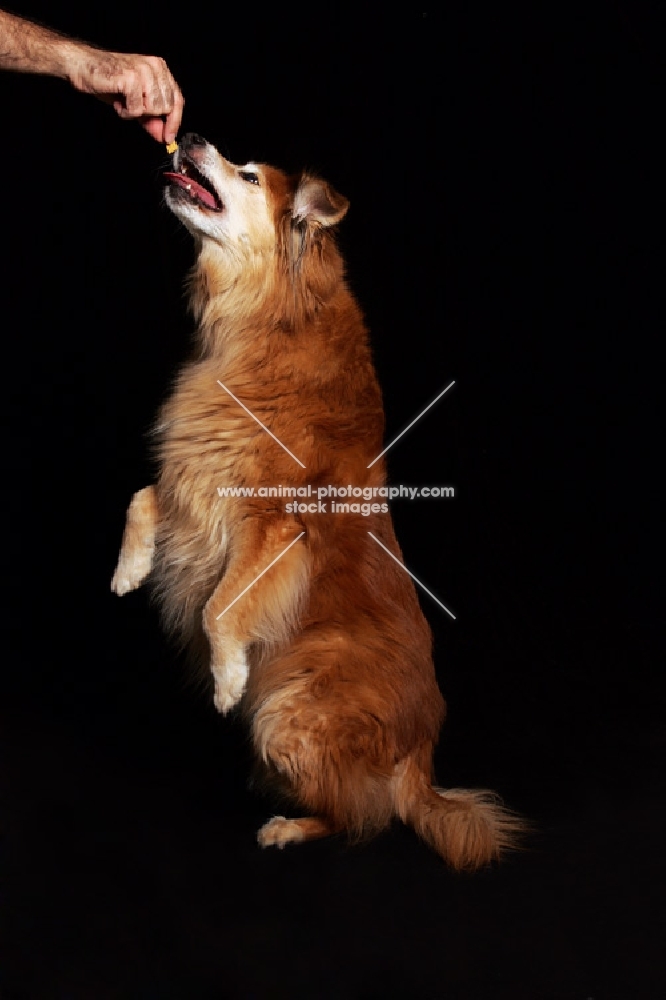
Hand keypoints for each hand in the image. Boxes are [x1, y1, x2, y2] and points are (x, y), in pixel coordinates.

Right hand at [67, 46, 183, 142]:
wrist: (82, 66)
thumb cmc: (107, 80)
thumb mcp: (134, 102)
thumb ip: (151, 119)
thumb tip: (164, 136)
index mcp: (159, 68)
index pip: (177, 100)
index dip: (174, 122)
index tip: (168, 138)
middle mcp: (154, 67)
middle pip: (167, 107)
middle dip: (149, 116)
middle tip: (130, 108)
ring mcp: (144, 71)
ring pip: (154, 109)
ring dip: (136, 113)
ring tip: (123, 103)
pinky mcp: (131, 78)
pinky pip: (137, 109)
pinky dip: (126, 112)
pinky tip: (117, 102)